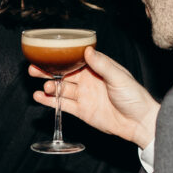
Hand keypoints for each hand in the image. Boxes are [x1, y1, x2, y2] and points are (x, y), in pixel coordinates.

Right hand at [31, 47, 158, 147]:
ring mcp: (84, 96)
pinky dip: (51, 102)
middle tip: (34, 69)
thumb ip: (102, 65)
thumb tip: (87, 50)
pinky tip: (39, 98)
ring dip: (50, 87)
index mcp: (96, 68)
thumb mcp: (119, 77)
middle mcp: (88, 81)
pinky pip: (63, 105)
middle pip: (63, 74)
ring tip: (45, 87)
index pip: (74, 59)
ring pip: (62, 89)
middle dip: (48, 71)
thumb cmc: (134, 96)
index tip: (45, 53)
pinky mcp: (82, 111)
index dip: (60, 57)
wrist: (138, 122)